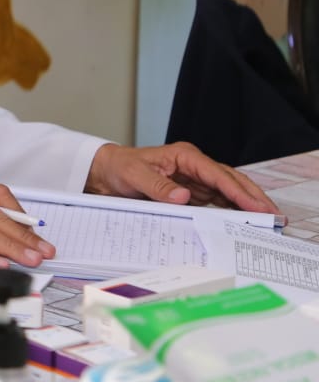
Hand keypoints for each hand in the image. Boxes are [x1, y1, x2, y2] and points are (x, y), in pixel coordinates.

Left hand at [84, 142, 279, 214]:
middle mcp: (194, 166)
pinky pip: (215, 202)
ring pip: (228, 192)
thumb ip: (158, 186)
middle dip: (254, 198)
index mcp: (185, 156)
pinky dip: (231, 212)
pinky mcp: (191, 192)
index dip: (239, 192)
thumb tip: (184, 197)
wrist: (106, 173)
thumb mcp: (134, 175)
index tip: (257, 207)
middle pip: (231, 181)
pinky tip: (243, 224)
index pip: (218, 175)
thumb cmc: (120, 168)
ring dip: (246, 206)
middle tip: (275, 216)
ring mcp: (194, 180)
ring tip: (267, 223)